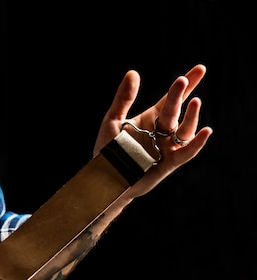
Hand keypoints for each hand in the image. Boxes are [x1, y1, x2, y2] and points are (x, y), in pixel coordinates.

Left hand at [93, 64, 212, 198]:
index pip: (171, 99)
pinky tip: (206, 131)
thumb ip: (123, 98)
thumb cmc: (108, 151)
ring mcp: (167, 147)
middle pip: (175, 111)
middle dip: (181, 95)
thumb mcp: (113, 121)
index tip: (200, 69)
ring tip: (195, 102)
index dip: (186, 84)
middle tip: (183, 80)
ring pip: (185, 130)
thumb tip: (133, 72)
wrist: (105, 178)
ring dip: (191, 117)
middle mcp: (163, 131)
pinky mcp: (168, 163)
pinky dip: (196, 143)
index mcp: (151, 119)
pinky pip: (186, 153)